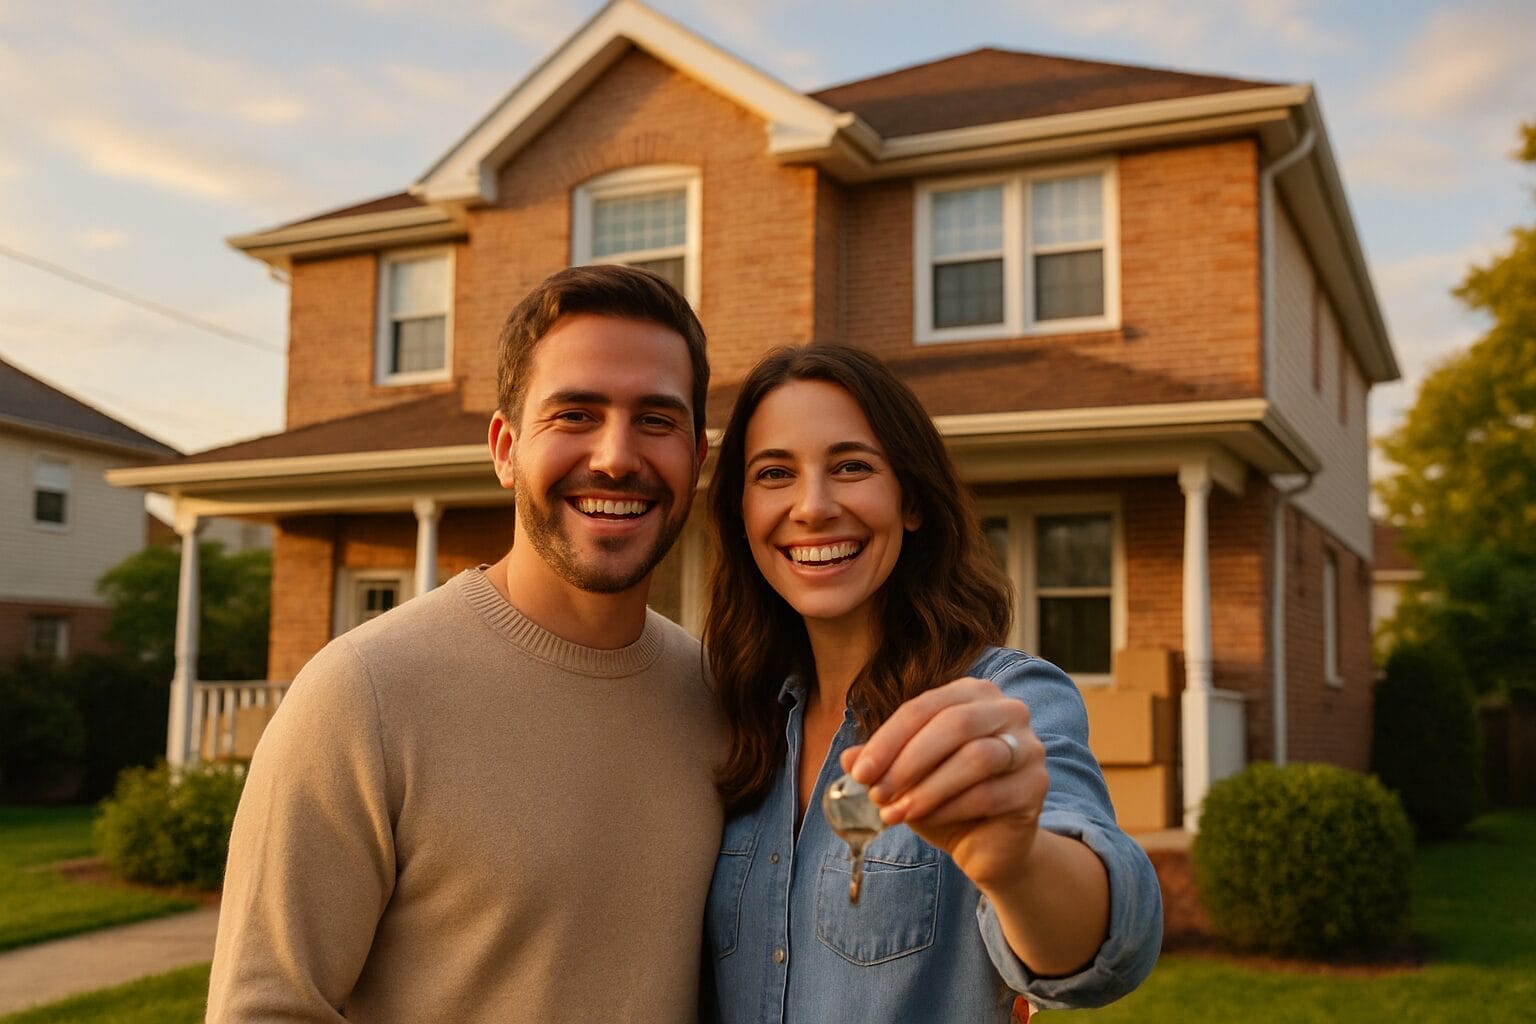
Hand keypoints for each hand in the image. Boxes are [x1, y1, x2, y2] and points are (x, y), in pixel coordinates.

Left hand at [841, 677, 1048, 889]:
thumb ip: (882, 761)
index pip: (924, 707)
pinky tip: (925, 821)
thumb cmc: (945, 798)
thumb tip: (847, 757)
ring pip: (976, 758)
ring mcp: (1029, 747)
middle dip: (907, 761)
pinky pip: (990, 793)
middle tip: (876, 793)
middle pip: (954, 724)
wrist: (988, 844)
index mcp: (973, 694)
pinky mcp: (1036, 786)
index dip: (888, 739)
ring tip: (895, 813)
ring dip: (927, 788)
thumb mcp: (907, 776)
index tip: (859, 772)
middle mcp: (1009, 710)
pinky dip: (950, 808)